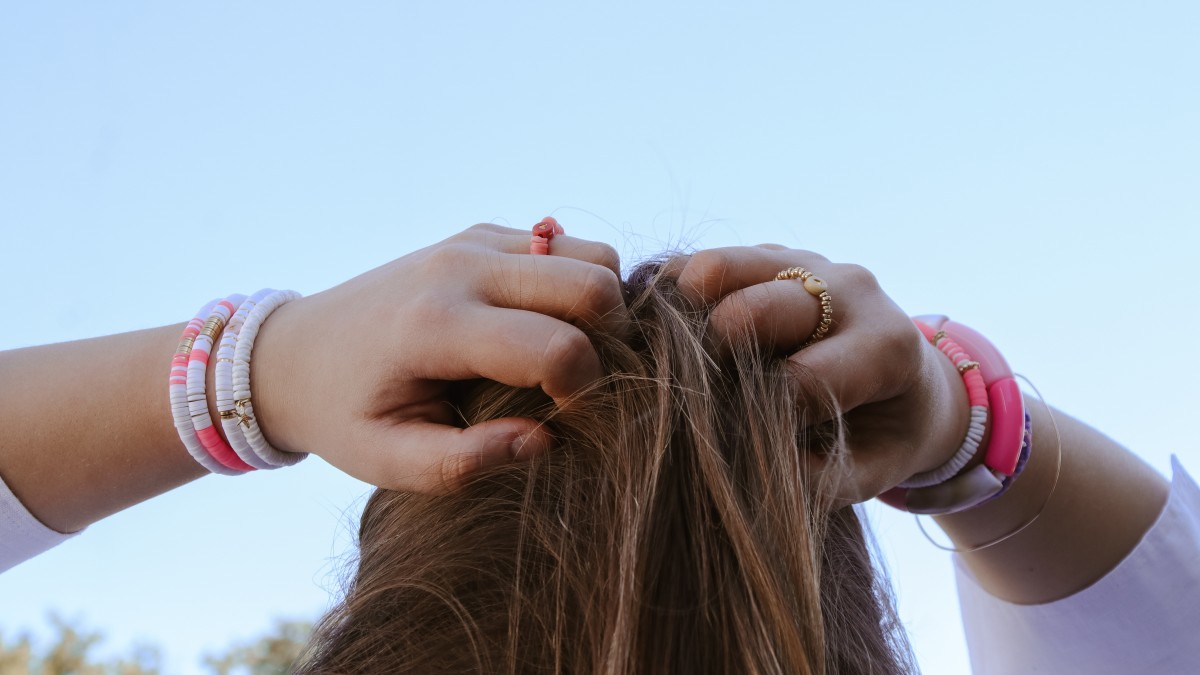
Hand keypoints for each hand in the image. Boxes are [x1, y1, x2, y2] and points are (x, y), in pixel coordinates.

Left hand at [250, 224, 626, 492]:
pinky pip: (567, 248)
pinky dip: (577, 287)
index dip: (584, 392)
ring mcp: (473, 241)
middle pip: (594, 284)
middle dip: (610, 344)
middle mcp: (461, 268)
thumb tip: (545, 439)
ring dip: (601, 311)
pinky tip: (544, 329)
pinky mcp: (482, 235)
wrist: (294, 352)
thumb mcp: (388, 462)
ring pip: (594, 257)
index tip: (562, 421)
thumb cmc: (342, 415)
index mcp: (436, 325)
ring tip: (568, 358)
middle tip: (577, 388)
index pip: (557, 346)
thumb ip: (465, 463)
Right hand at [673, 245, 969, 504]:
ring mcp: (806, 263)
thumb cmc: (885, 433)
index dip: (762, 420)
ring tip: (670, 359)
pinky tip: (666, 334)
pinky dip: (672, 295)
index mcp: (884, 344)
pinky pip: (703, 262)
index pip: (800, 379)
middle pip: (754, 309)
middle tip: (701, 396)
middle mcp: (849, 289)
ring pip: (718, 268)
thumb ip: (823, 479)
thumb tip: (748, 467)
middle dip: (713, 358)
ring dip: (681, 316)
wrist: (911, 379)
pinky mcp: (769, 254)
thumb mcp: (873, 471)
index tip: (748, 444)